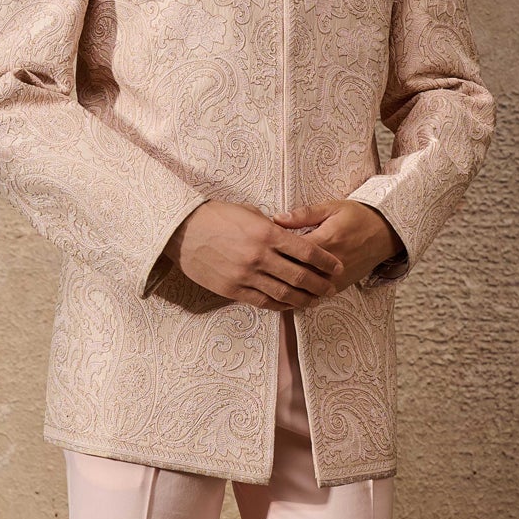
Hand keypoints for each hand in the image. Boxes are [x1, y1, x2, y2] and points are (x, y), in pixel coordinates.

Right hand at [165, 200, 344, 308]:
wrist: (181, 231)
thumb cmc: (215, 216)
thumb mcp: (248, 212)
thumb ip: (271, 226)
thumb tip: (288, 234)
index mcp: (267, 233)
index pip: (308, 251)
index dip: (327, 262)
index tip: (337, 267)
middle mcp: (260, 257)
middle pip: (301, 276)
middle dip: (321, 284)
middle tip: (332, 288)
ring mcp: (246, 276)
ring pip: (284, 293)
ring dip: (304, 299)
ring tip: (315, 301)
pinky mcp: (233, 289)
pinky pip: (263, 301)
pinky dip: (281, 305)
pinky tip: (290, 305)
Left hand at [270, 200, 402, 292]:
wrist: (386, 233)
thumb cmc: (357, 216)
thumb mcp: (331, 207)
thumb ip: (303, 214)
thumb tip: (277, 219)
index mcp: (325, 239)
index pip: (292, 250)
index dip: (272, 251)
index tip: (257, 248)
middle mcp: (330, 262)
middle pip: (295, 272)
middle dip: (274, 272)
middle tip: (255, 270)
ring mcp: (336, 277)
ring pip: (305, 289)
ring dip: (285, 289)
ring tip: (264, 286)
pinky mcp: (341, 285)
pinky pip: (317, 296)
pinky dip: (300, 298)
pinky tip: (284, 296)